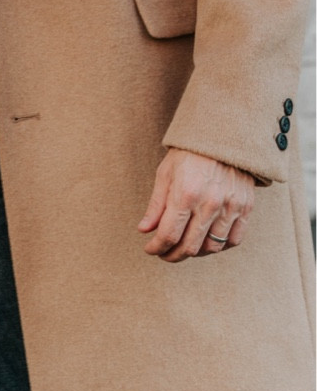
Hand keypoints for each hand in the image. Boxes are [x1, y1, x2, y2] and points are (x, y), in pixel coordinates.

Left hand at [137, 148, 254, 261]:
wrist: (222, 135)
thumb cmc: (189, 154)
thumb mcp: (166, 173)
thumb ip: (156, 205)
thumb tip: (144, 230)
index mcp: (186, 193)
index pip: (169, 235)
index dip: (156, 248)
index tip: (150, 249)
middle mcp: (209, 203)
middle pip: (190, 247)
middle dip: (172, 255)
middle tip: (164, 254)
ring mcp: (230, 207)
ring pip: (212, 248)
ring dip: (195, 253)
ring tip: (184, 247)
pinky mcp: (245, 207)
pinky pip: (234, 240)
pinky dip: (219, 247)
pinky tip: (206, 241)